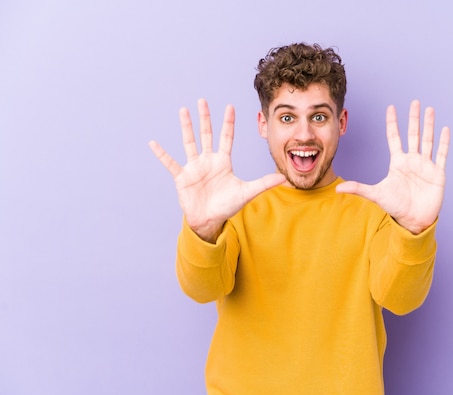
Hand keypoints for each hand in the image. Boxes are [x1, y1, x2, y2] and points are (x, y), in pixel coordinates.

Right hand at [149, 99, 285, 241]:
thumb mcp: (247, 192)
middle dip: (205, 118)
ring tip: (183, 110)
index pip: (226, 138)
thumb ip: (264, 183)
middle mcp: (208, 161)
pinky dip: (162, 154)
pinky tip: (153, 143)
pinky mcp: (182, 177)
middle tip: (203, 100)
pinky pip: (170, 163)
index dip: (228, 123)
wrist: (209, 220)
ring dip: (186, 127)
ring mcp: (194, 167)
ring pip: (189, 142)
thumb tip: (284, 178)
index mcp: (223, 162)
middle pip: (207, 134)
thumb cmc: (227, 206)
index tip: (230, 106)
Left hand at [336, 100, 449, 233]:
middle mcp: (412, 161)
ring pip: (428, 140)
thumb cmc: (395, 207)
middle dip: (414, 118)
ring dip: (429, 125)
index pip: (395, 137)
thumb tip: (337, 188)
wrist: (413, 220)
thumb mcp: (376, 194)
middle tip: (415, 102)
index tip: (391, 107)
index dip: (393, 123)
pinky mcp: (437, 173)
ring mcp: (425, 166)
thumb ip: (358, 188)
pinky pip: (441, 154)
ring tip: (430, 109)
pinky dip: (444, 142)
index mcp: (398, 162)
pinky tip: (445, 129)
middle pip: (413, 134)